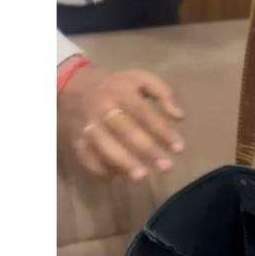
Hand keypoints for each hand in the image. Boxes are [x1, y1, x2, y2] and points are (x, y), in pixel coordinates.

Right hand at [58, 64, 184, 179]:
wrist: (75, 86)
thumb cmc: (117, 86)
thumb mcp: (140, 79)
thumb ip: (163, 94)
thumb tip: (180, 117)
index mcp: (120, 91)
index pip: (143, 112)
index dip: (162, 131)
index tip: (179, 148)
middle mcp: (102, 108)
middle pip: (125, 130)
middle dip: (147, 149)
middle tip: (166, 167)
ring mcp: (88, 125)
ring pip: (104, 145)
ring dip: (123, 162)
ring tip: (141, 176)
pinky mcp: (77, 140)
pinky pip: (87, 158)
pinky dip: (102, 169)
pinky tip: (119, 176)